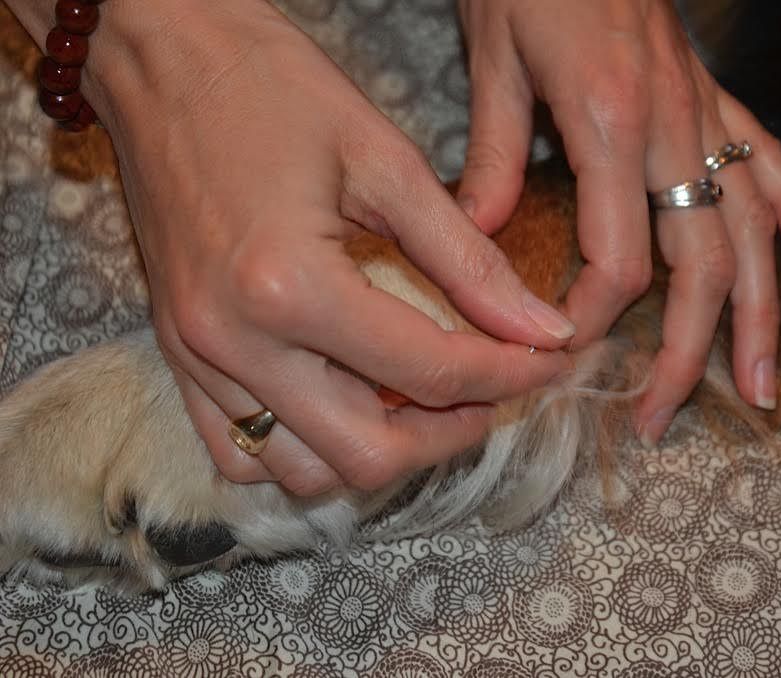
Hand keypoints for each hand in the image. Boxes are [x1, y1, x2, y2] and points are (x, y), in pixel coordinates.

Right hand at [77, 0, 573, 493]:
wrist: (162, 59)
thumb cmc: (271, 88)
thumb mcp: (388, 163)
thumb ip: (469, 261)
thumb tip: (539, 328)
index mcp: (289, 285)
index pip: (429, 371)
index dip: (508, 373)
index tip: (547, 358)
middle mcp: (234, 341)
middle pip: (368, 453)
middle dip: (451, 433)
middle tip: (494, 388)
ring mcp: (198, 356)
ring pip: (302, 470)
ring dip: (380, 449)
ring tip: (424, 398)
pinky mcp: (176, 354)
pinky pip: (238, 451)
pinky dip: (305, 446)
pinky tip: (346, 401)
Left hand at [457, 1, 780, 444]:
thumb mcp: (492, 62)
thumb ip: (490, 159)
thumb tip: (472, 247)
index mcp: (610, 126)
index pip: (617, 261)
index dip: (590, 321)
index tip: (559, 353)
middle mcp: (674, 128)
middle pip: (699, 268)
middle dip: (684, 354)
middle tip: (663, 419)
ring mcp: (705, 112)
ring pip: (751, 233)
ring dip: (760, 316)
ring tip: (762, 386)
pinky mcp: (716, 96)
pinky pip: (773, 161)